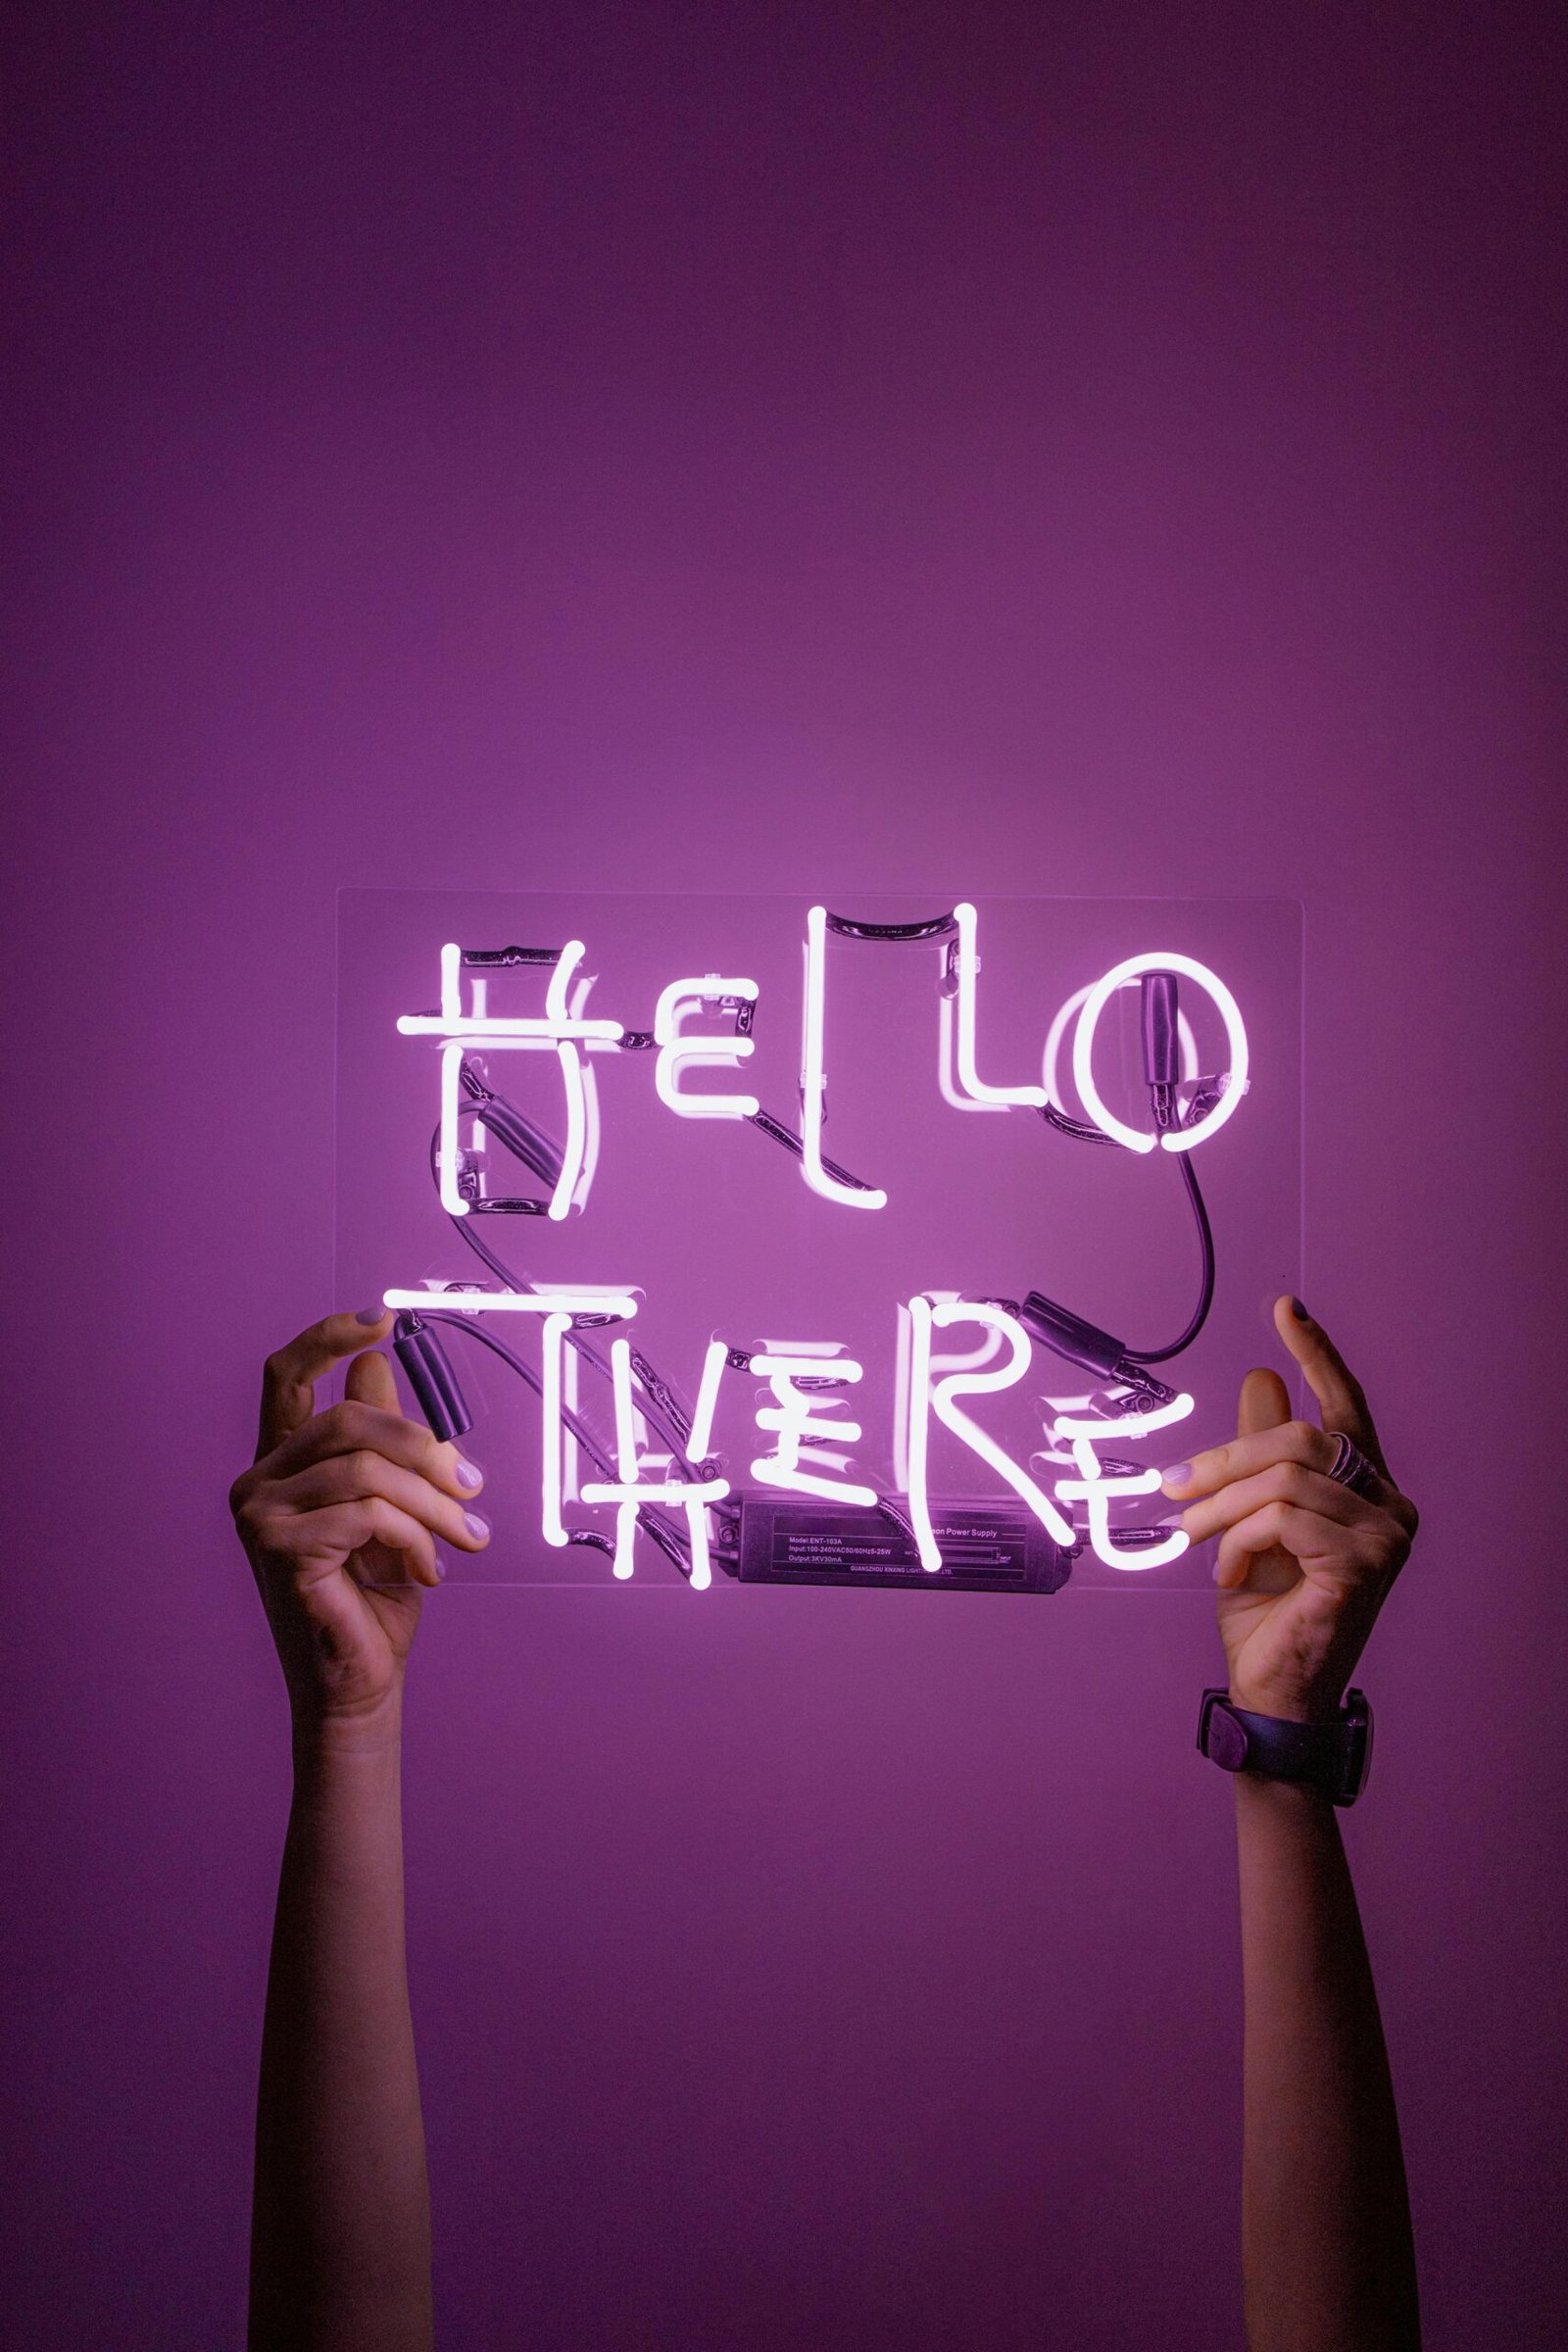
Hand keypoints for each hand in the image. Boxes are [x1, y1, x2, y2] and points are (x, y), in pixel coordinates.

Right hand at [230, 1309, 489, 1728]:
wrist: (361, 1681)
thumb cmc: (375, 1596)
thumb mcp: (390, 1505)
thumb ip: (381, 1440)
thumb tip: (378, 1362)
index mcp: (280, 1462)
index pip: (286, 1376)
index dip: (329, 1337)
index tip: (383, 1319)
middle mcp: (257, 1481)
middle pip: (348, 1418)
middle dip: (425, 1448)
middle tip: (473, 1487)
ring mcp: (261, 1516)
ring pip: (367, 1470)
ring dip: (434, 1505)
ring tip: (466, 1539)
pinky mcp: (280, 1551)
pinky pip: (368, 1514)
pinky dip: (416, 1539)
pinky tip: (430, 1573)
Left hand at [1160, 1297, 1417, 1722]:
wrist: (1272, 1690)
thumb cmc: (1266, 1608)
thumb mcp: (1251, 1517)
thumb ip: (1260, 1453)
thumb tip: (1261, 1379)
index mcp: (1368, 1489)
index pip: (1345, 1406)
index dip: (1316, 1354)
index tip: (1285, 1308)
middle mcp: (1391, 1506)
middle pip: (1301, 1438)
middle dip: (1226, 1457)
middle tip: (1175, 1485)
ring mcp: (1385, 1536)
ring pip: (1282, 1478)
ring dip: (1220, 1507)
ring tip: (1191, 1537)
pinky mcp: (1362, 1564)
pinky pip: (1279, 1518)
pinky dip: (1236, 1540)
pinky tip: (1227, 1573)